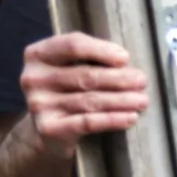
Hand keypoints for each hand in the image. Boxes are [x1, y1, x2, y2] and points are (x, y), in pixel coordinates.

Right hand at [20, 31, 145, 141]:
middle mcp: (33, 78)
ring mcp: (38, 104)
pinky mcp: (48, 128)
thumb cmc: (65, 91)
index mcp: (37, 54)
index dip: (101, 50)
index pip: (73, 45)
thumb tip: (124, 62)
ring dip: (121, 100)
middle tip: (142, 81)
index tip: (125, 58)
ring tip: (142, 100)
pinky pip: (87, 122)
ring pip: (89, 100)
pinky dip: (112, 119)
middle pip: (84, 75)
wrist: (47, 131)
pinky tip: (130, 117)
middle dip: (118, 78)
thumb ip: (88, 59)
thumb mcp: (68, 67)